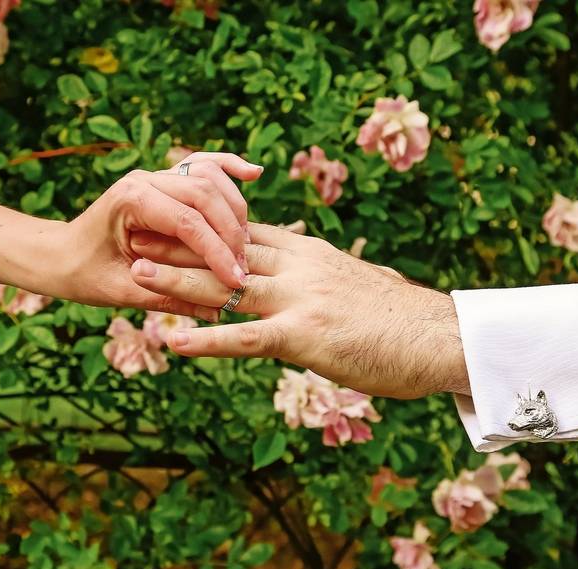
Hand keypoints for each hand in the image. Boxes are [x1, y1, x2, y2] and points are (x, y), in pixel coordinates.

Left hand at [48, 152, 262, 318]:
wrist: (58, 255)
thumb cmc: (83, 274)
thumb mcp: (121, 293)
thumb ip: (169, 297)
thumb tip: (218, 310)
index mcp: (129, 201)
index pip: (187, 222)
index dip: (216, 253)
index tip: (236, 282)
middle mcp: (144, 180)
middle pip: (205, 193)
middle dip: (231, 232)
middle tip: (244, 268)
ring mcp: (155, 176)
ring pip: (209, 177)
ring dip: (234, 208)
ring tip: (246, 245)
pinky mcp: (164, 181)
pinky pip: (202, 166)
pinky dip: (228, 168)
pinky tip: (253, 173)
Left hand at [126, 223, 470, 398]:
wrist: (441, 337)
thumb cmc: (406, 320)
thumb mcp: (360, 287)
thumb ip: (329, 281)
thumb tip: (318, 285)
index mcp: (313, 254)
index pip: (249, 232)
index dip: (206, 225)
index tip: (172, 217)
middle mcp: (301, 267)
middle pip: (227, 250)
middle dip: (180, 241)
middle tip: (137, 232)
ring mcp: (300, 298)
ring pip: (227, 285)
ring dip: (178, 281)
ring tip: (136, 273)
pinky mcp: (304, 335)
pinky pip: (245, 338)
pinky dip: (206, 340)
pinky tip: (172, 343)